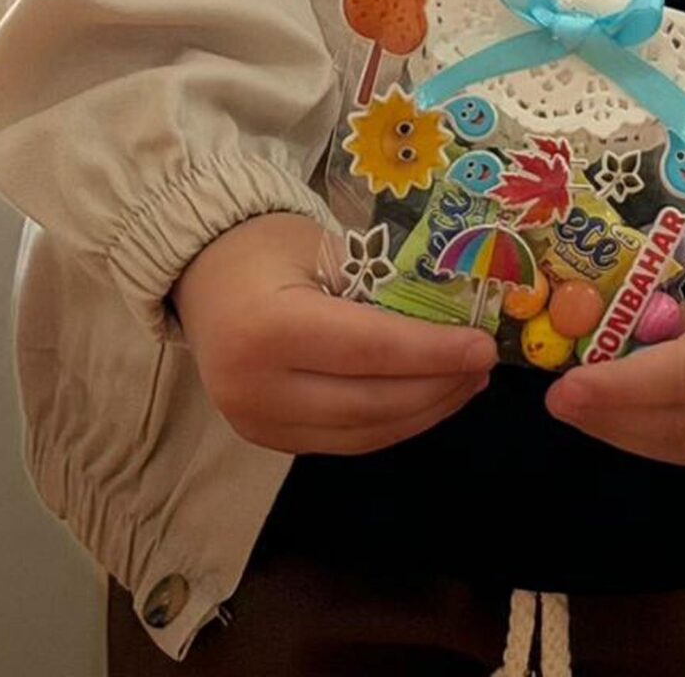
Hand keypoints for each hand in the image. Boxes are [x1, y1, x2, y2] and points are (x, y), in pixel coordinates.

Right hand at [170, 211, 495, 454]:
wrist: (201, 270)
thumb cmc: (267, 244)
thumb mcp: (325, 248)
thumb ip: (378, 289)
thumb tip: (455, 317)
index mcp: (269, 329)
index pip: (370, 352)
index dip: (433, 354)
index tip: (483, 347)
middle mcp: (255, 388)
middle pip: (369, 404)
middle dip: (437, 389)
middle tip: (482, 365)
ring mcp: (254, 422)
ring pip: (359, 435)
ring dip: (421, 414)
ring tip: (464, 384)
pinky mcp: (262, 438)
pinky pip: (339, 441)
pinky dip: (388, 424)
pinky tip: (423, 400)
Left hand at [543, 235, 684, 477]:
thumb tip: (632, 356)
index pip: (684, 378)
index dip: (620, 388)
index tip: (565, 390)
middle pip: (682, 425)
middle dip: (614, 417)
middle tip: (561, 403)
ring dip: (636, 435)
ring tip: (589, 413)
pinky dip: (674, 444)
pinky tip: (640, 425)